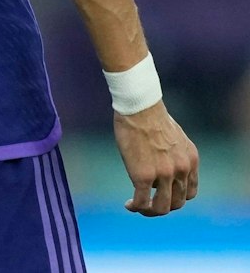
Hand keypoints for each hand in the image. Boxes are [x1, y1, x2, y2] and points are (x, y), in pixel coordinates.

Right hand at [113, 101, 198, 215]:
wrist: (140, 107)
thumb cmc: (150, 115)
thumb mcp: (173, 136)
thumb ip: (173, 153)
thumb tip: (161, 160)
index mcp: (191, 160)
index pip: (190, 192)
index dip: (176, 197)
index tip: (161, 194)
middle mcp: (182, 170)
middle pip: (177, 203)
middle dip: (162, 206)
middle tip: (147, 203)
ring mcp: (164, 174)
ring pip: (162, 207)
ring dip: (150, 211)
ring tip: (137, 206)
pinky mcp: (144, 176)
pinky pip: (142, 201)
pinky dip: (136, 207)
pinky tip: (129, 205)